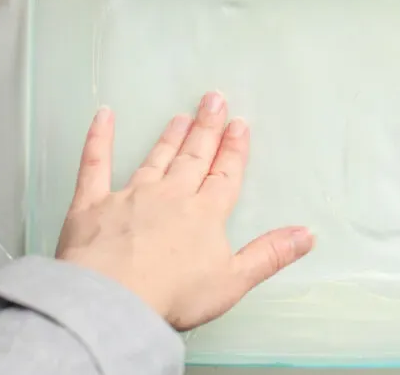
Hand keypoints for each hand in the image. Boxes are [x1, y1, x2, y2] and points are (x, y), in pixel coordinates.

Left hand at [55, 91, 314, 330]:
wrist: (113, 298)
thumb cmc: (173, 294)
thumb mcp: (233, 280)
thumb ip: (269, 254)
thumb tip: (307, 234)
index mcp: (205, 214)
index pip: (225, 175)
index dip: (234, 150)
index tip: (240, 125)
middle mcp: (170, 196)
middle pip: (193, 157)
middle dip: (206, 129)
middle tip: (213, 100)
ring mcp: (130, 196)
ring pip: (155, 158)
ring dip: (170, 136)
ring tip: (180, 116)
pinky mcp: (92, 204)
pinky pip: (94, 164)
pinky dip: (99, 138)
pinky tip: (103, 115)